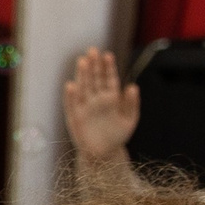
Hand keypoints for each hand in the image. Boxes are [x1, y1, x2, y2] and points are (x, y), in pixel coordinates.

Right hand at [61, 47, 139, 162]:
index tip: (108, 55)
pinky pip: (72, 104)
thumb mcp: (129, 120)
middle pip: (94, 79)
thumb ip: (132, 104)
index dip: (108, 67)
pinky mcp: (75, 117)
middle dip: (94, 65)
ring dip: (82, 75)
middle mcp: (97, 99)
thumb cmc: (118, 136)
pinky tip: (71, 85)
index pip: (108, 79)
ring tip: (82, 61)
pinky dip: (71, 96)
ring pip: (83, 87)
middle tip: (93, 50)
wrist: (104, 153)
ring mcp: (85, 106)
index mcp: (111, 98)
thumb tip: (133, 87)